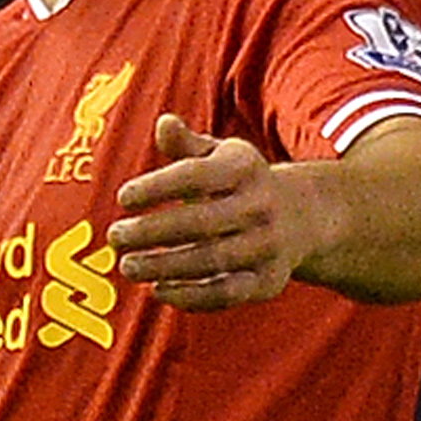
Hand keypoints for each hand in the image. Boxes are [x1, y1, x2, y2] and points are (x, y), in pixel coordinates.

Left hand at [107, 113, 318, 310]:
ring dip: (164, 266)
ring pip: (211, 261)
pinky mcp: (268, 282)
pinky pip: (227, 294)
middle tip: (115, 237)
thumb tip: (164, 123)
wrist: (305, 217)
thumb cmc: (240, 183)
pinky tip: (157, 289)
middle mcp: (261, 207)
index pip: (196, 176)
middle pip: (201, 223)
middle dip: (152, 232)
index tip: (122, 198)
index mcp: (245, 169)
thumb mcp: (218, 156)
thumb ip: (186, 145)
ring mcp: (268, 246)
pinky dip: (191, 297)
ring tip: (127, 265)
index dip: (157, 187)